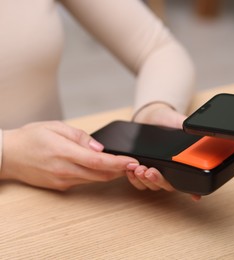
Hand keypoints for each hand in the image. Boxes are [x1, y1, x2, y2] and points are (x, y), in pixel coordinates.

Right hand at [0, 121, 138, 190]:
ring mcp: (63, 180)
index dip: (119, 163)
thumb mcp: (56, 127)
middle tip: (133, 163)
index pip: (99, 162)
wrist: (8, 155)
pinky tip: (101, 168)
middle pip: (101, 175)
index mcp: (64, 153)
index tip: (133, 162)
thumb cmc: (31, 137)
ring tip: (121, 164)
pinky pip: (84, 181)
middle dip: (120, 170)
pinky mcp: (60, 186)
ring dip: (110, 174)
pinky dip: (96, 175)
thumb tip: (99, 148)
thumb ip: (80, 136)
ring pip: (95, 180)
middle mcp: (65, 170)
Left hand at [131, 103, 200, 200]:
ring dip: (145, 180)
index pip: (189, 179)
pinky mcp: (141, 169)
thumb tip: (198, 129)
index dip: (193, 191)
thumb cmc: (167, 120)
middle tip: (151, 171)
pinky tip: (130, 170)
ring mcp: (156, 171)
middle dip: (158, 180)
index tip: (195, 196)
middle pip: (168, 185)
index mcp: (181, 162)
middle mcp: (170, 170)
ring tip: (139, 169)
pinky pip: (138, 182)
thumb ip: (188, 127)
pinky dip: (133, 178)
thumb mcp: (180, 122)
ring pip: (152, 185)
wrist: (151, 116)